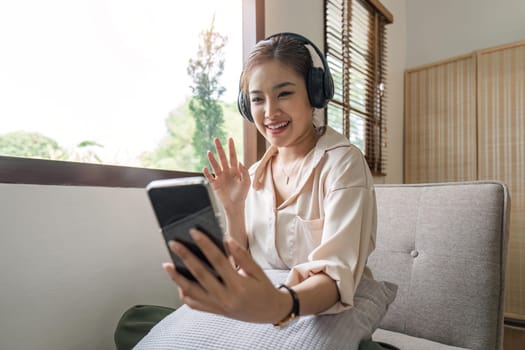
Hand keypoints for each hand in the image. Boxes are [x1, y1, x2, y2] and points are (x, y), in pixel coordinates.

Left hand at [163, 229, 290, 323]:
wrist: (269, 312)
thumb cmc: (264, 289)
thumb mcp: (258, 271)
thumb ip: (241, 255)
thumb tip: (226, 239)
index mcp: (238, 285)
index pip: (218, 261)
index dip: (205, 245)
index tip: (194, 232)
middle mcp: (226, 298)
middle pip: (200, 275)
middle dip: (185, 257)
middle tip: (174, 244)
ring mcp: (218, 307)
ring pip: (191, 292)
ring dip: (177, 278)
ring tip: (167, 265)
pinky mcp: (214, 311)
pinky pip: (194, 304)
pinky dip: (184, 293)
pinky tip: (179, 282)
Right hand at [203, 138, 249, 212]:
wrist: (235, 205)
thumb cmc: (242, 194)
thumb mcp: (246, 183)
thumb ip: (245, 172)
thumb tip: (240, 162)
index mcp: (235, 170)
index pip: (233, 156)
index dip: (231, 148)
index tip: (230, 138)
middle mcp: (227, 171)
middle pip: (222, 158)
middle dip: (220, 148)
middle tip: (216, 139)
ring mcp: (220, 177)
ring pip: (215, 165)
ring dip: (212, 159)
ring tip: (209, 152)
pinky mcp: (215, 184)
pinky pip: (210, 177)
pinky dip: (207, 173)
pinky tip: (205, 168)